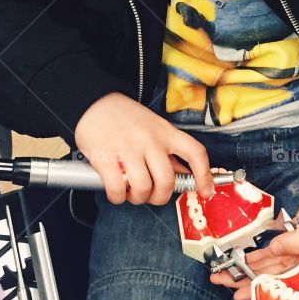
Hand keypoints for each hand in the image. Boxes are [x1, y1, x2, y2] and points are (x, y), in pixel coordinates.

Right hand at [74, 92, 215, 205]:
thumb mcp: (154, 127)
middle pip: (167, 180)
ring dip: (138, 198)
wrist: (92, 102)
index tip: (206, 191)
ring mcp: (128, 148)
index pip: (195, 152)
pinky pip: (117, 188)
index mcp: (166, 132)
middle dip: (161, 196)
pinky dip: (118, 197)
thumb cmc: (125, 117)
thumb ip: (168, 151)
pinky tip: (117, 192)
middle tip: (151, 195)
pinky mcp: (105, 157)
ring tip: (132, 193)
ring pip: (143, 187)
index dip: (205, 175)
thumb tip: (185, 175)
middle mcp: (150, 140)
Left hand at [209, 185, 298, 299]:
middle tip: (222, 283)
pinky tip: (242, 261)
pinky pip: (273, 252)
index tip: (242, 296)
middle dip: (247, 281)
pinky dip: (258, 256)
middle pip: (274, 277)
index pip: (287, 283)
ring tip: (224, 275)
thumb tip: (274, 250)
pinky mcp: (293, 239)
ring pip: (270, 265)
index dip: (264, 290)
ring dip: (248, 269)